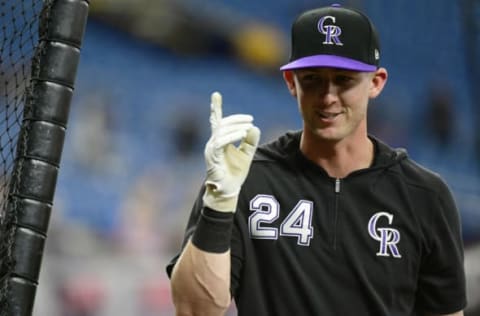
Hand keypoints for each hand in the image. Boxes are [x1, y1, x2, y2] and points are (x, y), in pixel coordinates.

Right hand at [203, 92, 259, 212]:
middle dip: (236, 119)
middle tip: (250, 120)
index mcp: (219, 140)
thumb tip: (254, 128)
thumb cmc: (235, 173)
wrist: (228, 190)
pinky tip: (242, 134)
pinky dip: (232, 136)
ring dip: (236, 127)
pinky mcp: (213, 157)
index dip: (215, 107)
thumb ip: (250, 141)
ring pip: (221, 131)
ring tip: (248, 127)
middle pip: (222, 123)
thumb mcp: (247, 154)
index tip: (216, 94)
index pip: (216, 121)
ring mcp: (211, 149)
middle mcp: (212, 142)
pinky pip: (221, 142)